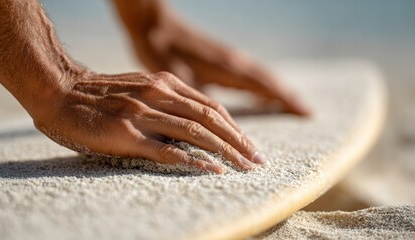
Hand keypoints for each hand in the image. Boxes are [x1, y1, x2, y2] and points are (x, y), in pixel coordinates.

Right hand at [34, 71, 264, 173]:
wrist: (59, 91)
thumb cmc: (101, 95)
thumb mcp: (141, 88)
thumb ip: (167, 103)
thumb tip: (192, 128)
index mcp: (165, 83)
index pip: (211, 107)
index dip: (235, 127)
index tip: (250, 145)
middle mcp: (158, 94)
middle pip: (210, 119)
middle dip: (238, 141)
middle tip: (257, 160)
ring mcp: (143, 113)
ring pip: (195, 132)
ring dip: (225, 151)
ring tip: (245, 168)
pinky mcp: (126, 133)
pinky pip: (167, 149)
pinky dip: (193, 161)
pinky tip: (213, 170)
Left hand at [115, 0, 309, 115]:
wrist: (155, 25)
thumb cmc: (163, 51)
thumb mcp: (179, 77)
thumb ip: (199, 97)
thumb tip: (214, 120)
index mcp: (227, 67)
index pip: (265, 85)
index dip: (284, 99)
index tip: (306, 112)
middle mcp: (234, 61)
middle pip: (268, 80)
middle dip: (287, 96)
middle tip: (307, 112)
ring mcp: (229, 58)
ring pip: (261, 76)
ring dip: (277, 90)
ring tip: (292, 105)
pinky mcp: (222, 58)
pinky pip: (249, 73)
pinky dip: (262, 85)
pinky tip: (262, 95)